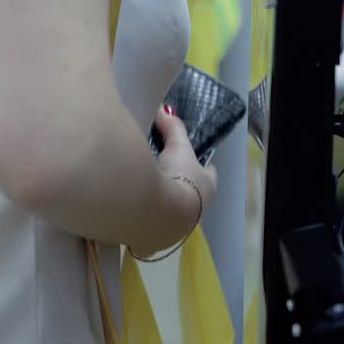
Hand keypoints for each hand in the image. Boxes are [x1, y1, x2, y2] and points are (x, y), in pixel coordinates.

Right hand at [153, 105, 217, 226]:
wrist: (162, 213)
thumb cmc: (179, 177)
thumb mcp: (178, 148)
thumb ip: (173, 128)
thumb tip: (164, 110)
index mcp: (208, 186)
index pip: (209, 172)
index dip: (201, 164)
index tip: (188, 155)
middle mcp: (198, 206)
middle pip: (191, 189)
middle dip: (180, 181)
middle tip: (164, 167)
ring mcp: (179, 222)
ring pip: (173, 205)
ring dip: (163, 196)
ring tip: (146, 183)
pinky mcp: (157, 233)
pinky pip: (154, 217)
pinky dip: (147, 209)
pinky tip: (135, 201)